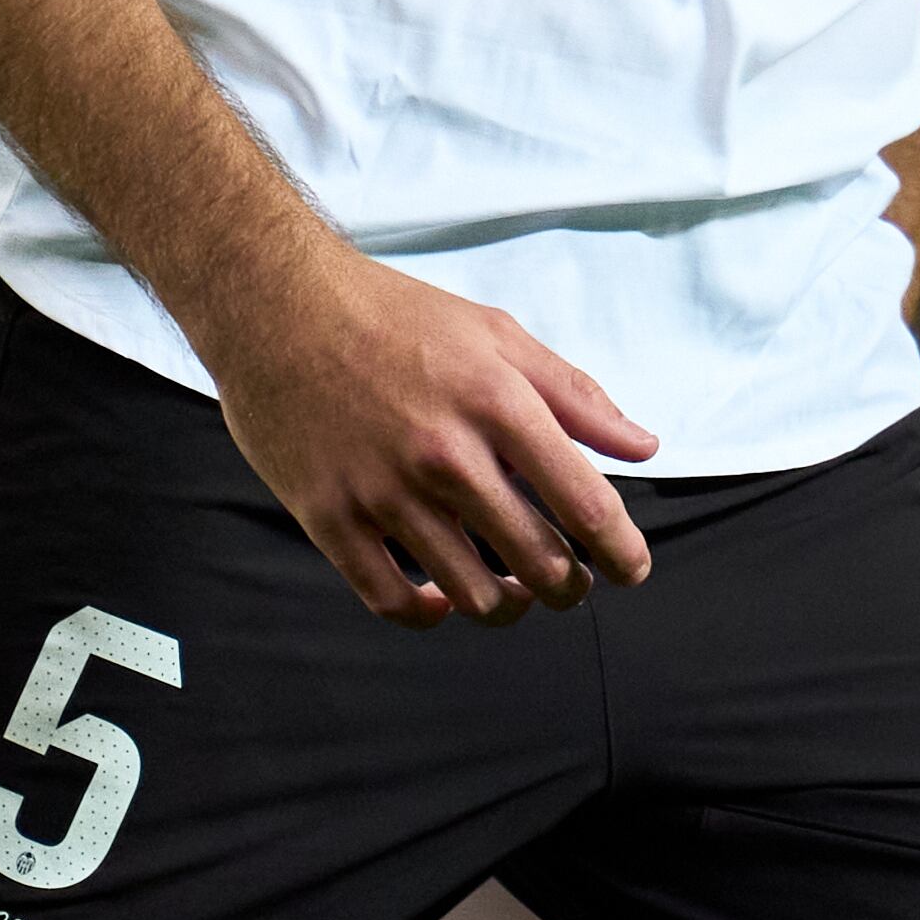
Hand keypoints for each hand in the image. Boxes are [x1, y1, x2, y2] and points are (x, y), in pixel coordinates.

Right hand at [189, 240, 660, 627]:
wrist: (277, 305)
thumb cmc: (393, 316)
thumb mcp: (496, 333)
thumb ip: (574, 394)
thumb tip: (642, 447)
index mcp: (497, 402)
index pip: (586, 505)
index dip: (622, 552)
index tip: (631, 569)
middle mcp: (445, 455)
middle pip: (538, 562)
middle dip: (570, 587)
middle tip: (571, 582)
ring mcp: (384, 492)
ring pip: (473, 594)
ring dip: (508, 605)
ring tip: (513, 589)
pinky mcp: (330, 518)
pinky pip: (393, 601)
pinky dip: (430, 614)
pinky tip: (443, 598)